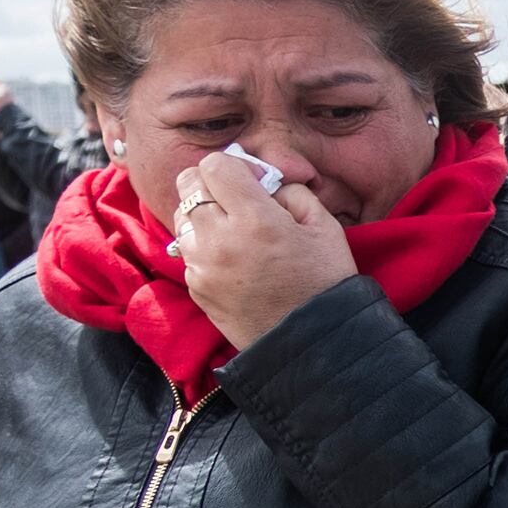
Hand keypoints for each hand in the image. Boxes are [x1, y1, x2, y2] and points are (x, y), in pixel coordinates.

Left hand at [174, 151, 358, 348]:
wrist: (312, 342)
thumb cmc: (325, 282)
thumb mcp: (325, 227)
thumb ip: (293, 192)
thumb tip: (267, 181)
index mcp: (255, 219)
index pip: (215, 165)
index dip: (235, 166)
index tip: (254, 182)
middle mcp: (219, 238)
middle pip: (188, 184)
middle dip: (211, 184)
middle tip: (237, 199)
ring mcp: (202, 264)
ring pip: (182, 216)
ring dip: (204, 214)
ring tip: (234, 231)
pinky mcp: (195, 286)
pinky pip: (188, 250)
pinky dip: (205, 246)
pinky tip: (234, 259)